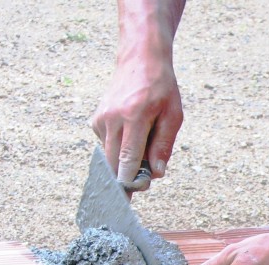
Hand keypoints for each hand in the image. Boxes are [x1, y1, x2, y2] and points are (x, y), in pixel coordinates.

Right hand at [90, 42, 182, 187]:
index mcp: (134, 117)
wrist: (140, 60)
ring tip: (141, 149)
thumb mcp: (173, 116)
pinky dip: (119, 149)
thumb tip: (155, 174)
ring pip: (109, 156)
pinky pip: (107, 146)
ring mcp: (101, 118)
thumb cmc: (162, 89)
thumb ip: (163, 146)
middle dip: (125, 178)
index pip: (128, 159)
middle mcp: (112, 118)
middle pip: (114, 163)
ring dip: (123, 162)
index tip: (129, 200)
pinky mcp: (95, 120)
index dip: (129, 182)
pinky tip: (130, 136)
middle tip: (140, 184)